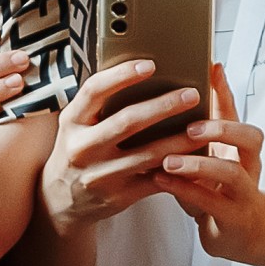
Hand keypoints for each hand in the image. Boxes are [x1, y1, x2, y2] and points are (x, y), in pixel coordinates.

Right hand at [39, 59, 204, 233]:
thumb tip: (142, 74)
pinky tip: (195, 156)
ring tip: (203, 126)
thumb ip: (99, 104)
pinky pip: (154, 181)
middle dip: (163, 106)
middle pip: (127, 122)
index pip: (94, 91)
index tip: (150, 65)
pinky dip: (176, 168)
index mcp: (71, 122)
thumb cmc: (77, 151)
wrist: (61, 200)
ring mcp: (100, 175)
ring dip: (179, 140)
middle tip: (191, 94)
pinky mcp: (117, 197)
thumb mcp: (76, 125)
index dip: (121, 76)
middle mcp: (82, 148)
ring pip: (147, 154)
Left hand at [160, 65, 264, 265]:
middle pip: (251, 138)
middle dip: (222, 129)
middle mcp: (248, 165)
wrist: (246, 235)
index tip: (210, 67)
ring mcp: (244, 193)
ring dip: (199, 164)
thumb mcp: (213, 157)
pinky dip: (185, 190)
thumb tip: (173, 97)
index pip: (236, 111)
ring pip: (232, 173)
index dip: (225, 89)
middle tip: (190, 127)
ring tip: (169, 159)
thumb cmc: (222, 189)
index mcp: (240, 146)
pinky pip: (212, 203)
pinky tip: (161, 181)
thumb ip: (198, 133)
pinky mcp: (234, 218)